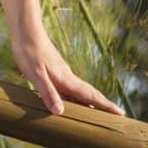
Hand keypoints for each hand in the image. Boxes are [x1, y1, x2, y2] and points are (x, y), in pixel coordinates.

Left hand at [11, 23, 125, 117]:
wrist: (26, 31)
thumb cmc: (29, 52)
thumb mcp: (36, 74)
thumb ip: (48, 92)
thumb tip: (60, 112)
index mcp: (67, 79)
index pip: (91, 95)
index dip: (106, 105)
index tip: (121, 113)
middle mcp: (68, 77)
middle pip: (91, 94)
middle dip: (104, 105)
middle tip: (119, 116)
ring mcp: (63, 74)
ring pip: (81, 92)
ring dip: (92, 102)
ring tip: (100, 113)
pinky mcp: (55, 72)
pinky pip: (71, 89)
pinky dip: (78, 97)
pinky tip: (74, 101)